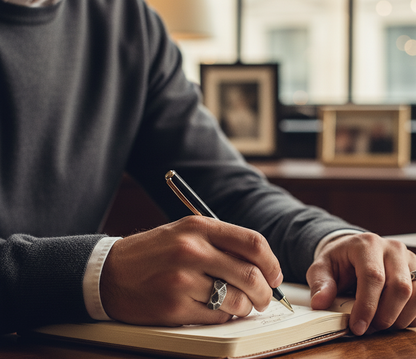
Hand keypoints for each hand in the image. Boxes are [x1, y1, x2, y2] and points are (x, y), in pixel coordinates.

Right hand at [100, 216, 281, 325]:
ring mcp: (182, 279)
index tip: (274, 275)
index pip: (252, 242)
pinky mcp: (174, 307)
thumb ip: (222, 244)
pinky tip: (215, 309)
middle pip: (250, 274)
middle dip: (266, 292)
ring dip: (245, 307)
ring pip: (237, 300)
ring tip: (240, 305)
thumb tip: (261, 266)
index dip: (271, 262)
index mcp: (198, 227)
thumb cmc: (154, 252)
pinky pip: (216, 317)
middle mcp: (192, 250)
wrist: (110, 272)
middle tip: (264, 298)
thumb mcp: (186, 233)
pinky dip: (224, 317)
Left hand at [306, 233, 415, 335]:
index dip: (367, 306)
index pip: (373, 276)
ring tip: (376, 324)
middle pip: (400, 288)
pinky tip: (390, 318)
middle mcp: (392, 249)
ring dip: (398, 319)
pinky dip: (408, 316)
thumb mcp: (321, 268)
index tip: (357, 327)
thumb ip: (320, 284)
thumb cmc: (339, 261)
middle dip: (384, 316)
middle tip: (367, 329)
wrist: (353, 252)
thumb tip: (320, 303)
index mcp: (366, 244)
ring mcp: (410, 260)